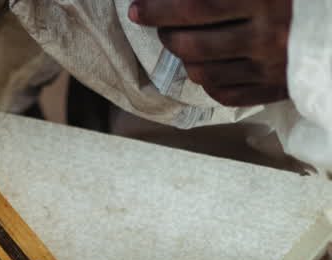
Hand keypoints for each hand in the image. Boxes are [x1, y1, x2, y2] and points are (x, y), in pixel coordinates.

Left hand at [129, 0, 292, 106]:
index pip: (194, 6)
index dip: (159, 8)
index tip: (137, 8)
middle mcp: (267, 35)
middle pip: (191, 42)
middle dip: (166, 32)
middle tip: (159, 23)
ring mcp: (272, 66)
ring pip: (202, 70)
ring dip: (184, 56)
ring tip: (183, 42)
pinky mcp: (279, 87)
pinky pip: (225, 93)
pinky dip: (208, 80)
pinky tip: (207, 66)